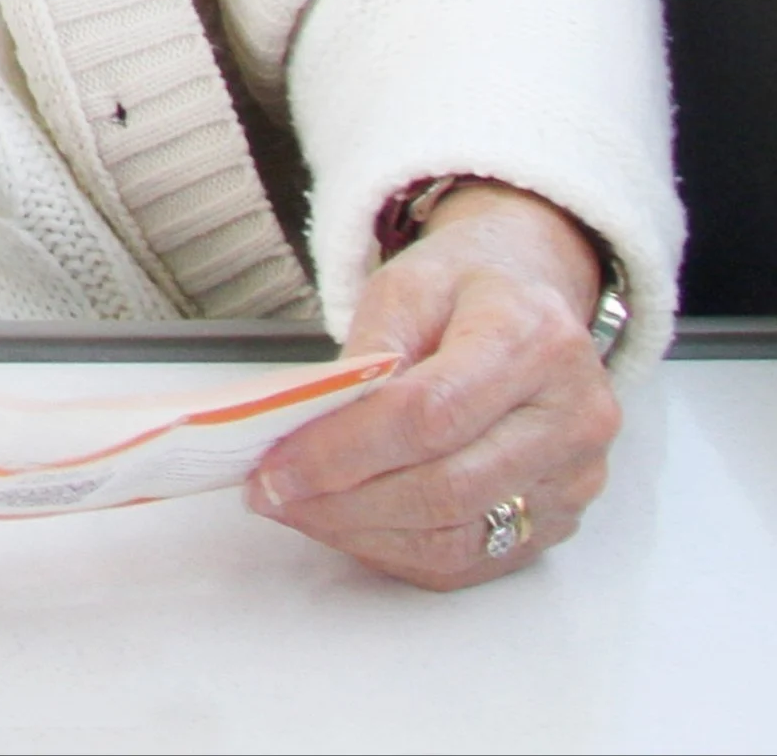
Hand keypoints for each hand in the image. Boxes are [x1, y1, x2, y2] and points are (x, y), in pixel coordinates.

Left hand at [249, 180, 620, 588]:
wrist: (535, 301)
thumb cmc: (468, 289)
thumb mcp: (406, 286)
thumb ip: (366, 356)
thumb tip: (312, 430)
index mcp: (532, 340)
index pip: (431, 415)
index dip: (345, 449)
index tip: (276, 465)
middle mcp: (572, 417)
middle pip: (446, 489)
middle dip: (343, 502)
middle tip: (272, 494)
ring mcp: (575, 478)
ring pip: (457, 540)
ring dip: (362, 534)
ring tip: (300, 510)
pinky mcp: (563, 521)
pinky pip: (471, 560)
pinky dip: (397, 552)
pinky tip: (348, 526)